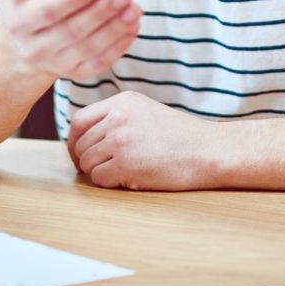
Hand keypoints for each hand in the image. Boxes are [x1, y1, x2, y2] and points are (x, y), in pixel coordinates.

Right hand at [0, 0, 140, 79]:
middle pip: (73, 31)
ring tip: (133, 7)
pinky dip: (120, 45)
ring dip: (115, 28)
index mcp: (19, 23)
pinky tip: (133, 24)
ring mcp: (57, 64)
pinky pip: (100, 62)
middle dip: (102, 12)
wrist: (21, 48)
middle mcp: (36, 49)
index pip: (49, 12)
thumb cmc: (23, 5)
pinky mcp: (76, 73)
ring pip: (89, 48)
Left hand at [67, 90, 221, 190]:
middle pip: (80, 144)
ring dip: (98, 172)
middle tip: (99, 170)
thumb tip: (86, 138)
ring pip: (87, 162)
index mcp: (123, 101)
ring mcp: (121, 140)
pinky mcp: (126, 164)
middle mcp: (118, 117)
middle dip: (85, 160)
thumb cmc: (182, 137)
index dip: (74, 141)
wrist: (210, 150)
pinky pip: (99, 178)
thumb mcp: (147, 112)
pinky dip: (109, 183)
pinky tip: (128, 180)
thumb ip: (118, 117)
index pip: (79, 120)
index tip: (80, 153)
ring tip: (120, 173)